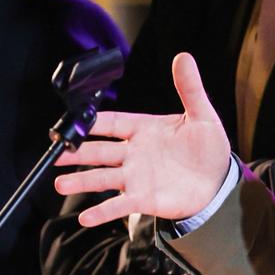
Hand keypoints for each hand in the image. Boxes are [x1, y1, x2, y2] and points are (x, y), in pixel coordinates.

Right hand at [53, 52, 231, 223]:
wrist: (219, 180)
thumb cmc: (208, 146)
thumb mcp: (202, 115)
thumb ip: (190, 88)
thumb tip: (184, 57)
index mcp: (145, 130)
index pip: (113, 123)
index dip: (95, 122)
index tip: (76, 120)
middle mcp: (135, 153)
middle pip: (100, 151)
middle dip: (77, 153)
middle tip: (55, 154)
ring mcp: (137, 177)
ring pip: (103, 178)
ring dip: (81, 182)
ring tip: (59, 184)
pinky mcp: (145, 199)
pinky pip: (120, 205)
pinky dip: (102, 212)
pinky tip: (86, 218)